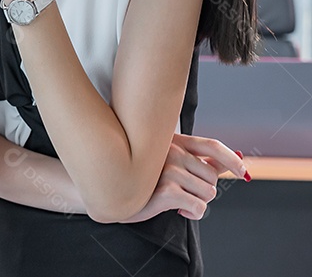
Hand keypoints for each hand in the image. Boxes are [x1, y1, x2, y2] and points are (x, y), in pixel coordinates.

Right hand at [121, 133, 248, 222]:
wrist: (111, 193)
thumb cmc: (142, 180)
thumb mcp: (169, 166)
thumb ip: (198, 162)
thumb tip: (230, 162)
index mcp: (172, 141)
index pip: (211, 146)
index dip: (231, 158)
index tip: (243, 170)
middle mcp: (171, 151)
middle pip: (212, 176)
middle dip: (204, 190)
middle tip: (184, 191)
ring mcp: (168, 169)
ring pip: (208, 193)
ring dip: (197, 202)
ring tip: (176, 199)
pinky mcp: (166, 190)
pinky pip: (199, 207)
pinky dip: (192, 213)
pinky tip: (175, 209)